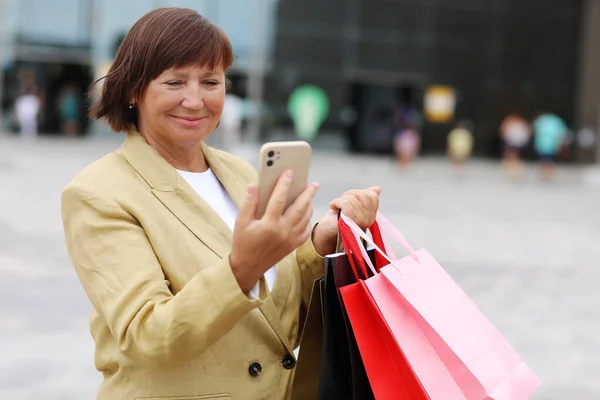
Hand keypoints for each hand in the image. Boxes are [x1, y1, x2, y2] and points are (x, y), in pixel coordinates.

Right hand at [229, 170, 319, 292]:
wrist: (248, 267)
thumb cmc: (243, 243)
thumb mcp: (241, 221)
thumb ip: (248, 202)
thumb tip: (254, 185)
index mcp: (268, 224)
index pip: (279, 199)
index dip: (284, 184)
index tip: (289, 172)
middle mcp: (283, 231)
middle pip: (300, 208)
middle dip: (308, 193)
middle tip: (313, 183)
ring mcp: (290, 239)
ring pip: (306, 218)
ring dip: (310, 205)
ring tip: (311, 195)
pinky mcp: (294, 246)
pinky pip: (306, 230)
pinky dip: (309, 220)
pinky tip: (307, 212)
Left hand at [312, 186, 380, 255]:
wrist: (326, 230)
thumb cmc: (339, 217)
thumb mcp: (354, 204)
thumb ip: (366, 196)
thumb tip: (378, 189)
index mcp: (372, 214)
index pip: (372, 195)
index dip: (357, 193)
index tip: (348, 199)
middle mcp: (370, 219)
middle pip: (361, 195)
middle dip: (348, 195)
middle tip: (340, 203)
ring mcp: (362, 222)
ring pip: (352, 198)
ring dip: (340, 199)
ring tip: (336, 205)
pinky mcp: (351, 222)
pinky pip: (346, 204)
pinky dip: (336, 202)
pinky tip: (332, 206)